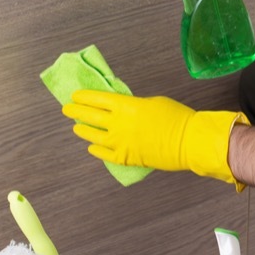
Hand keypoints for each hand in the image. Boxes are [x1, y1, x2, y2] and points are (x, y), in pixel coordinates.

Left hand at [63, 91, 248, 185]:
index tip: (75, 95)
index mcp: (125, 106)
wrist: (187, 141)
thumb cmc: (176, 117)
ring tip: (77, 128)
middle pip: (90, 116)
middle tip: (67, 109)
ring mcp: (119, 143)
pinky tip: (91, 147)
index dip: (84, 97)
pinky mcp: (125, 158)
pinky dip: (96, 150)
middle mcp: (117, 124)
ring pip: (93, 136)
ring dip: (83, 130)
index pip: (97, 99)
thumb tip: (125, 110)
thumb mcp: (153, 102)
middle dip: (76, 111)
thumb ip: (134, 106)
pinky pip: (105, 155)